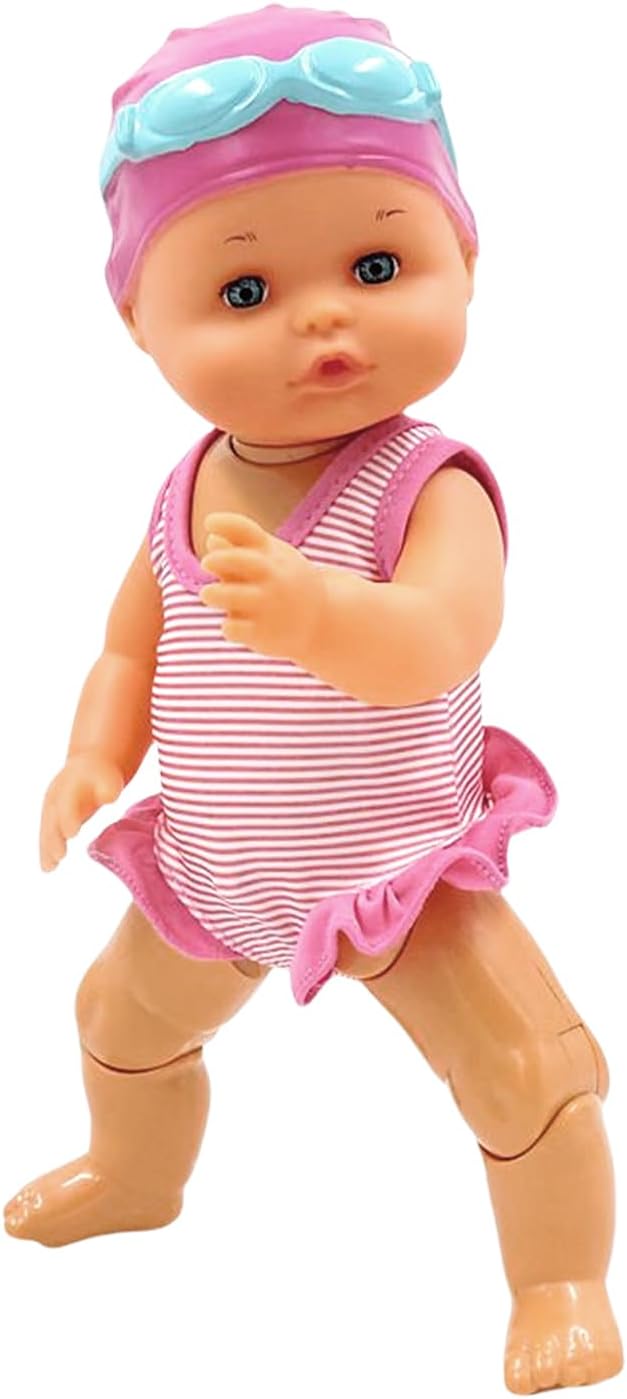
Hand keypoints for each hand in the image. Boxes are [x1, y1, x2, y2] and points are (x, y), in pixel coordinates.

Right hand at [39, 752, 124, 871]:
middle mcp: (57, 795)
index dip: (69, 817)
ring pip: (47, 829)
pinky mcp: (50, 817)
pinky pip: (47, 835)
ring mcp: (51, 806)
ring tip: (50, 867)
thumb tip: (110, 797)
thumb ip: (108, 788)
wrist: (88, 768)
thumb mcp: (108, 778)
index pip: (68, 802)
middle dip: (55, 837)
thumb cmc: (102, 776)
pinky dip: (47, 850)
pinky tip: (48, 867)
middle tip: (59, 856)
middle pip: (53, 818)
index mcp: (71, 783)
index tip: (72, 834)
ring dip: (48, 848)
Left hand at [199, 511, 326, 660]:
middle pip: (239, 560)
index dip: (224, 522)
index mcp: (272, 553)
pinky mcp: (263, 633)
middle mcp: (272, 576)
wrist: (323, 620)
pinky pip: (234, 628)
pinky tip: (234, 626)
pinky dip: (229, 627)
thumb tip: (211, 540)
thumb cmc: (286, 583)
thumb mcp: (272, 560)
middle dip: (218, 559)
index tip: (210, 523)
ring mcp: (268, 605)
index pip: (246, 530)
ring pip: (229, 596)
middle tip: (206, 563)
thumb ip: (241, 550)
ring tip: (208, 594)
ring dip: (214, 594)